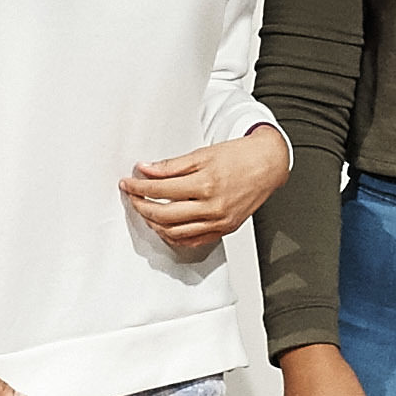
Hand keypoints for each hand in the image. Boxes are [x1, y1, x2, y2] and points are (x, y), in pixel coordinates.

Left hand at [119, 126, 287, 256]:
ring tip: (146, 210)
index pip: (160, 190)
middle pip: (164, 215)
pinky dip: (174, 237)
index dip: (139, 187)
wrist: (268, 165)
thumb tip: (145, 170)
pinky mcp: (224, 229)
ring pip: (175, 232)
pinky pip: (193, 241)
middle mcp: (212, 207)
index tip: (128, 183)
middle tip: (133, 197)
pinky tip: (165, 227)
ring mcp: (219, 221)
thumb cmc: (239, 157)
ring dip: (154, 223)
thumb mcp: (202, 154)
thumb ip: (171, 166)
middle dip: (142, 206)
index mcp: (205, 184)